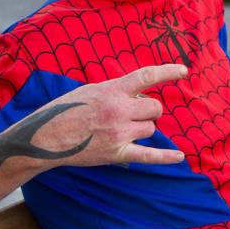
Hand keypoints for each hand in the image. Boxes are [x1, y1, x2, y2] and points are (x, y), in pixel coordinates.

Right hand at [32, 64, 188, 167]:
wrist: (45, 137)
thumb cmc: (67, 110)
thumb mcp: (92, 90)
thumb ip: (117, 91)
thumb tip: (140, 96)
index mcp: (112, 90)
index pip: (147, 76)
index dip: (168, 71)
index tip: (184, 70)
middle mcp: (118, 110)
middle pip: (155, 108)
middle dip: (149, 110)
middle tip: (134, 114)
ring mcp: (119, 133)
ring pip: (150, 129)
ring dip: (142, 129)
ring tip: (119, 130)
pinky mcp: (117, 153)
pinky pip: (149, 155)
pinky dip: (166, 157)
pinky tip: (180, 157)